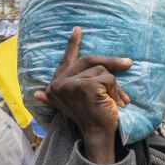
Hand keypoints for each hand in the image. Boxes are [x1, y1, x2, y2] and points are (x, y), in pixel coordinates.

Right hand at [33, 27, 130, 162]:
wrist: (97, 134)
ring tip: (116, 101)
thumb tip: (35, 94)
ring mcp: (70, 84)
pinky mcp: (85, 86)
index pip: (65, 61)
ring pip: (101, 70)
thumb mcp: (73, 104)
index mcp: (54, 87)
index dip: (72, 45)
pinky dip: (116, 91)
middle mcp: (58, 84)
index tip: (77, 29)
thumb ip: (55, 97)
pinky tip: (115, 103)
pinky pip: (108, 78)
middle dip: (110, 61)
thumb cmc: (88, 119)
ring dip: (114, 86)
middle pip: (88, 60)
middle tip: (128, 63)